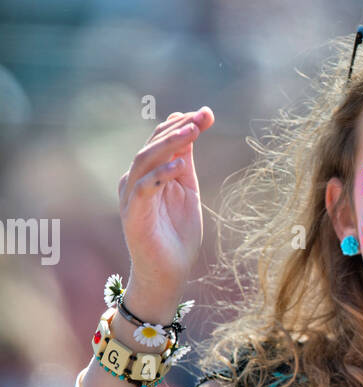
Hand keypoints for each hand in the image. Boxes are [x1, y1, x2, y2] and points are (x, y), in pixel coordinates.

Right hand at [118, 107, 213, 301]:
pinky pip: (143, 188)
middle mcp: (135, 180)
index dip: (182, 123)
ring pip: (145, 160)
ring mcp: (131, 196)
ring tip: (192, 133)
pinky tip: (180, 166)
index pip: (161, 140)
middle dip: (177, 129)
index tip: (207, 113)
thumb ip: (185, 162)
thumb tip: (192, 128)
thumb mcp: (186, 190)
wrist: (168, 272)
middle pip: (152, 145)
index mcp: (148, 173)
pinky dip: (160, 174)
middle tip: (200, 118)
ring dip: (169, 144)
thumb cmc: (177, 234)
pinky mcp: (132, 214)